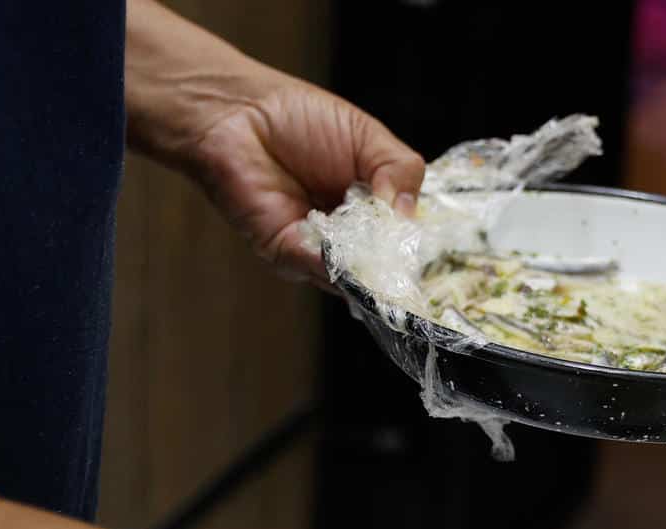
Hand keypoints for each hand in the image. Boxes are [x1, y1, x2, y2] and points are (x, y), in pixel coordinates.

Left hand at [123, 0, 423, 283]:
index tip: (426, 245)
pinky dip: (339, 262)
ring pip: (357, 277)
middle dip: (396, 262)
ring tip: (376, 238)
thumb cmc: (299, 119)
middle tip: (404, 248)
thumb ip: (401, 172)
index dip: (416, 246)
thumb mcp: (369, 138)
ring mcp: (318, 252)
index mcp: (371, 210)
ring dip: (370, 262)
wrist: (238, 113)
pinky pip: (322, 269)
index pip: (403, 242)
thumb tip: (409, 218)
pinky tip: (347, 242)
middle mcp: (347, 238)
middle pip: (384, 268)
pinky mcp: (287, 255)